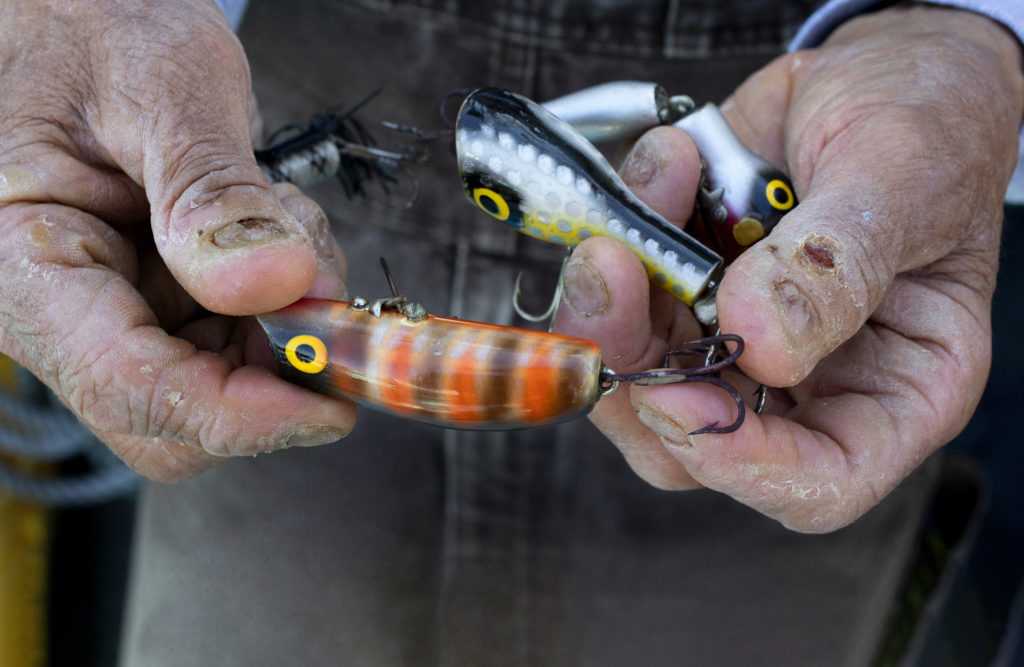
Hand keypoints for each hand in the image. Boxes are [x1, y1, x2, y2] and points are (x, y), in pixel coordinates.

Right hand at [0, 1, 355, 480]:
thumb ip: (214, 191)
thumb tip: (277, 283)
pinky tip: (272, 230)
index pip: (133, 387)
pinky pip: (235, 340)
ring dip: (284, 326)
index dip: (242, 416)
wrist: (82, 19)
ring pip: (220, 382)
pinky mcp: (157, 303)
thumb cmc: (92, 31)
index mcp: (28, 265)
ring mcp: (114, 313)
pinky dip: (282, 302)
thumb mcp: (160, 89)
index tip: (332, 404)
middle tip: (326, 299)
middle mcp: (65, 311)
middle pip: (176, 418)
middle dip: (270, 373)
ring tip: (282, 221)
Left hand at [553, 4, 1023, 530]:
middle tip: (615, 278)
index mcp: (893, 389)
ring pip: (637, 380)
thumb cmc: (928, 124)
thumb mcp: (904, 182)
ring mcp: (733, 339)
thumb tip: (762, 343)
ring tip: (639, 206)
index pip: (815, 485)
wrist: (877, 69)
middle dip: (635, 377)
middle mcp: (807, 381)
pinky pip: (620, 299)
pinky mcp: (683, 291)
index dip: (738, 464)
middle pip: (694, 444)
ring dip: (608, 305)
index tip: (677, 398)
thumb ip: (837, 265)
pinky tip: (664, 167)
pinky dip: (619, 234)